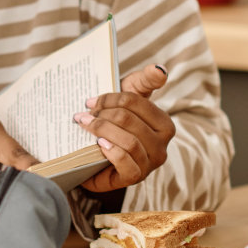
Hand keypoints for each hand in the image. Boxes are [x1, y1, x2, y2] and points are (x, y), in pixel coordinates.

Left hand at [76, 64, 175, 193]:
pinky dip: (111, 151)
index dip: (109, 99)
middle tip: (83, 114)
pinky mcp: (136, 177)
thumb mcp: (129, 96)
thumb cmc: (116, 122)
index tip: (90, 101)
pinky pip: (125, 162)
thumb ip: (145, 80)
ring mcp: (150, 164)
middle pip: (128, 120)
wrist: (98, 156)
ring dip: (102, 130)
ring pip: (128, 141)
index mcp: (164, 124)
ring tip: (85, 125)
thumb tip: (160, 70)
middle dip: (102, 115)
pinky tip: (99, 145)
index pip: (135, 102)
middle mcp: (162, 145)